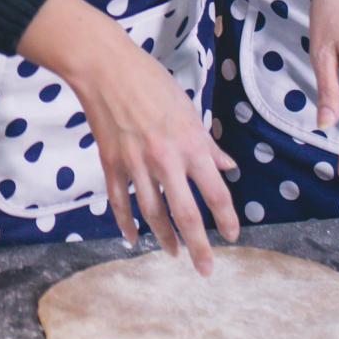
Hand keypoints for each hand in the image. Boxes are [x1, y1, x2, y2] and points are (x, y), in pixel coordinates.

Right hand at [18, 0, 239, 271]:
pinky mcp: (111, 163)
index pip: (215, 192)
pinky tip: (134, 239)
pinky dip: (127, 224)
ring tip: (175, 254)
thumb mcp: (188, 110)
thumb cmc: (151, 83)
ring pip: (154, 213)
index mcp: (190, 145)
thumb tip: (228, 166)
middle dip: (199, 246)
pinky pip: (121, 202)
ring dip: (165, 239)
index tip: (233, 236)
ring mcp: (136, 164)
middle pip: (186, 214)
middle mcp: (166, 160)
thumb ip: (208, 144)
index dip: (226, 218)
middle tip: (206, 269)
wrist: (105, 69)